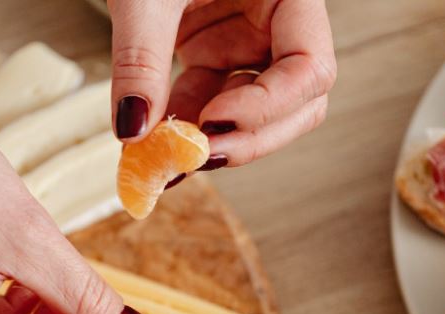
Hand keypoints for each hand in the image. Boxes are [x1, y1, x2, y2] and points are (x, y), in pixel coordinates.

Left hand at [108, 0, 335, 167]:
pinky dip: (185, 125)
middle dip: (249, 137)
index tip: (215, 120)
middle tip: (197, 158)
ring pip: (254, 115)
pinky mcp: (216, 54)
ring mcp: (248, 43)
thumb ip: (140, 56)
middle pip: (296, 105)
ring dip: (215, 140)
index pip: (311, 68)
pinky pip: (211, 104)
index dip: (269, 106)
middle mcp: (278, 24)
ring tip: (167, 158)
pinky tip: (154, 141)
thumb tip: (132, 130)